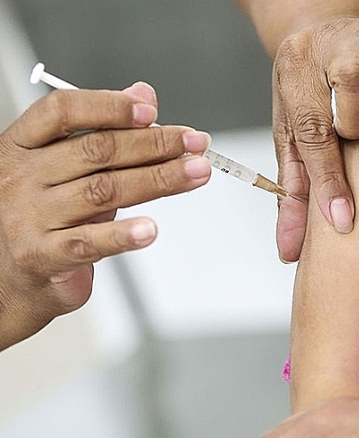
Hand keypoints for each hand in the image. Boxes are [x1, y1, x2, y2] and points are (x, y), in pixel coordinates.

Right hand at [0, 83, 211, 349]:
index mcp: (22, 146)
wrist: (5, 277)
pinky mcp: (42, 256)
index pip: (61, 111)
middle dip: (154, 144)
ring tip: (196, 173)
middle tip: (195, 144)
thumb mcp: (64, 168)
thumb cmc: (42, 216)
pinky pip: (89, 242)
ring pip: (103, 191)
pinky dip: (124, 235)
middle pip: (96, 151)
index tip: (151, 110)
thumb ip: (104, 132)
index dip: (109, 105)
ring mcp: (29, 217)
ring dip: (158, 179)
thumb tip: (143, 94)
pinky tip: (151, 229)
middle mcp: (21, 177)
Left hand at [273, 18, 358, 261]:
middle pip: (353, 85)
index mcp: (294, 73)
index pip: (313, 131)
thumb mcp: (293, 142)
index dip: (330, 180)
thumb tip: (289, 252)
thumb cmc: (309, 97)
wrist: (325, 39)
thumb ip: (294, 195)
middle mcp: (327, 44)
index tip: (343, 221)